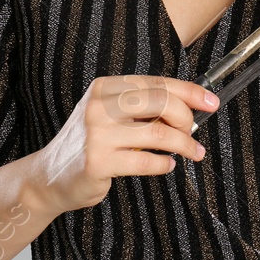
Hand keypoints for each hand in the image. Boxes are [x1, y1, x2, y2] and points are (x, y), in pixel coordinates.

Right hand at [34, 75, 218, 214]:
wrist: (49, 177)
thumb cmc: (90, 145)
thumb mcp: (112, 116)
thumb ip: (143, 109)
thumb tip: (191, 108)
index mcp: (105, 88)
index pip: (156, 83)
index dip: (190, 92)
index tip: (211, 102)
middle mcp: (98, 105)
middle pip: (161, 102)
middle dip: (186, 118)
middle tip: (194, 133)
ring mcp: (96, 133)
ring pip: (158, 133)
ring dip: (183, 144)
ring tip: (191, 152)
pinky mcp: (97, 162)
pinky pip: (145, 161)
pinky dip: (163, 164)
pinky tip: (166, 165)